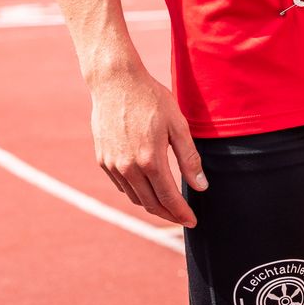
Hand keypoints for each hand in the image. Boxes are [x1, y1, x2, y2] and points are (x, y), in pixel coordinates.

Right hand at [89, 66, 207, 225]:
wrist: (115, 83)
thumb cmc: (152, 99)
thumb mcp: (178, 125)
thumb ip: (189, 158)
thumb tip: (201, 187)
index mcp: (150, 160)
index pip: (168, 198)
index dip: (181, 213)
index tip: (192, 221)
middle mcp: (128, 168)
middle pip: (149, 204)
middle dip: (168, 215)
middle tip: (182, 218)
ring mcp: (112, 165)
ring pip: (134, 197)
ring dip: (151, 205)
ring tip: (168, 205)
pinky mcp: (102, 160)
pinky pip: (121, 185)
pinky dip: (136, 191)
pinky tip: (147, 187)